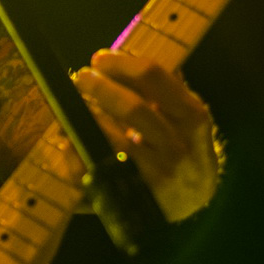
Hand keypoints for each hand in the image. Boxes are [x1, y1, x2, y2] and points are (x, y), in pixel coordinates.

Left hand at [73, 51, 219, 221]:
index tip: (99, 59)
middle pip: (134, 109)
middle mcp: (180, 147)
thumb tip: (120, 61)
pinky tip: (68, 143)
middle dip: (101, 89)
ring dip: (88, 120)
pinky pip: (99, 172)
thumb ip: (162, 90)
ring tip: (74, 108)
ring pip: (114, 143)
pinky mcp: (137, 197)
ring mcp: (159, 175)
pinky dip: (78, 155)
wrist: (194, 205)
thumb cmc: (181, 151)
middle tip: (80, 78)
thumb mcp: (185, 119)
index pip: (156, 78)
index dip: (122, 64)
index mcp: (193, 118)